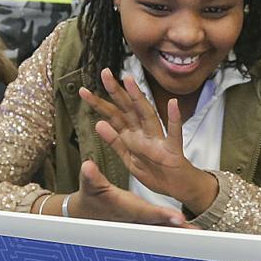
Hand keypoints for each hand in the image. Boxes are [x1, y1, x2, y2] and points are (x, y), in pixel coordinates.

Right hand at [64, 160, 187, 225]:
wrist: (86, 215)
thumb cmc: (90, 198)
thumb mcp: (90, 186)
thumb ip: (91, 177)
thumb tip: (88, 165)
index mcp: (126, 209)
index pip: (146, 212)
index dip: (162, 215)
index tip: (179, 218)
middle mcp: (136, 219)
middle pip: (159, 226)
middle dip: (178, 230)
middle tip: (198, 233)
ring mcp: (140, 223)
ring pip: (162, 228)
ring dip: (180, 231)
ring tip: (200, 233)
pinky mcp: (143, 223)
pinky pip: (161, 226)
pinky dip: (174, 228)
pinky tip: (190, 230)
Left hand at [79, 69, 218, 214]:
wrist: (176, 187)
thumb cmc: (154, 171)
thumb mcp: (128, 158)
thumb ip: (115, 141)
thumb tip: (99, 123)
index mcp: (132, 135)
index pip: (114, 116)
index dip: (99, 104)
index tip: (83, 91)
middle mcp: (144, 133)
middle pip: (128, 109)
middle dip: (116, 92)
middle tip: (104, 73)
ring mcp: (158, 140)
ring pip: (147, 115)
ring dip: (140, 98)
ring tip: (130, 81)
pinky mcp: (172, 150)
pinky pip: (174, 134)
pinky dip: (174, 119)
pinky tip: (173, 105)